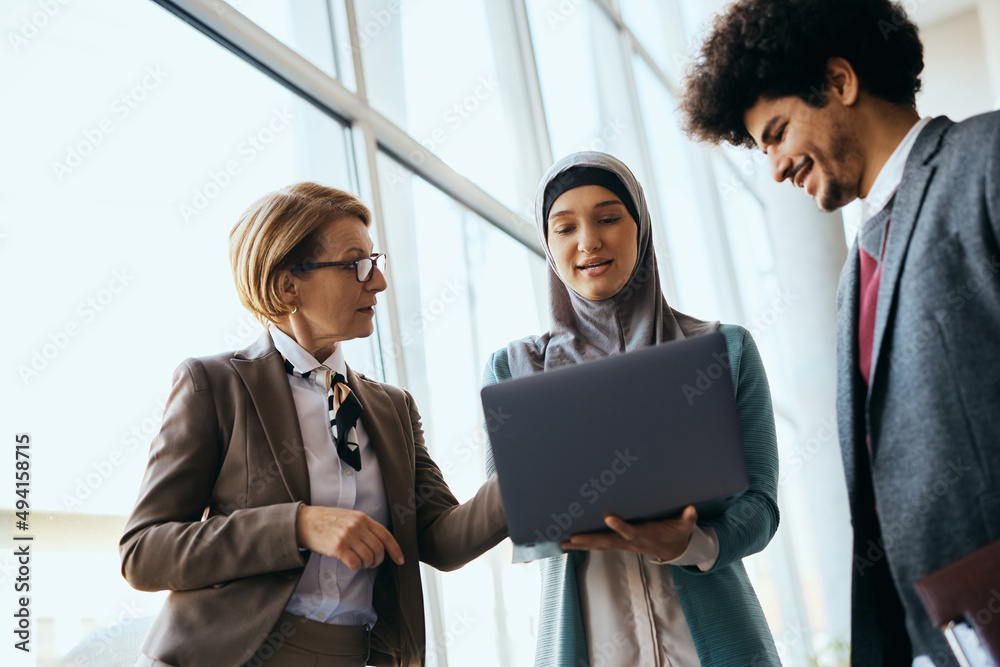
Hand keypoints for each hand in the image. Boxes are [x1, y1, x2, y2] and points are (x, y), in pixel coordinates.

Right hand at [295, 505, 404, 569]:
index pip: (385, 535)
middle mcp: (357, 525)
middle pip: (378, 549)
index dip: (395, 549)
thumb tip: (378, 544)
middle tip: (371, 564)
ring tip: (359, 563)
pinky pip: (355, 563)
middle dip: (378, 560)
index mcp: (362, 517)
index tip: (400, 560)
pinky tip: (350, 564)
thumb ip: (363, 526)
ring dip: (366, 565)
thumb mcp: (348, 516)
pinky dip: (356, 567)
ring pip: (368, 558)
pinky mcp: (338, 547)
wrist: (303, 522)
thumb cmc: (325, 520)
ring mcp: (347, 536)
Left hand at [561, 505, 697, 561]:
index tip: (608, 518)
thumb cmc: (676, 532)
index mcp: (644, 536)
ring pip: (600, 546)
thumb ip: (687, 518)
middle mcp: (631, 542)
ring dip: (582, 545)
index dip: (620, 527)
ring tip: (564, 543)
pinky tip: (571, 543)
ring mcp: (624, 545)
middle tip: (571, 538)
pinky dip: (586, 544)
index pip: (630, 531)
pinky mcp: (620, 544)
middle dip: (589, 540)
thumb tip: (690, 509)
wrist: (673, 549)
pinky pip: (600, 545)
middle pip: (607, 542)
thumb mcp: (685, 526)